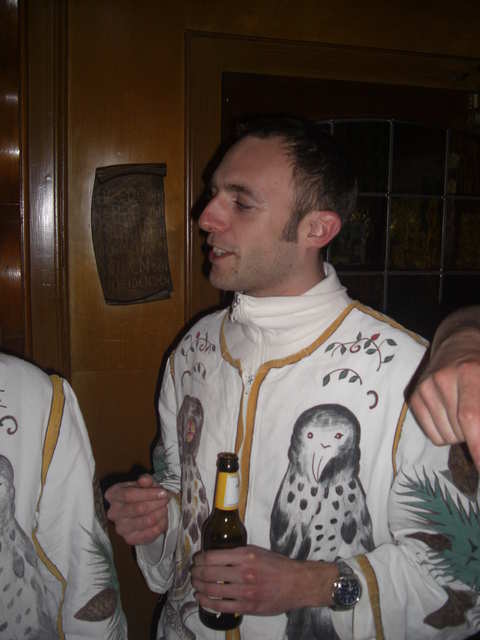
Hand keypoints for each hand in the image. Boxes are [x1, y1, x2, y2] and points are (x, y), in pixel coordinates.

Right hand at [105, 474, 170, 544]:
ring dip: (159, 514)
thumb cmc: (141, 494)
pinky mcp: (129, 539)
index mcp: (113, 495)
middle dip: (156, 504)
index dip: (148, 494)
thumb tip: (145, 480)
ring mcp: (120, 528)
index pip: (129, 495)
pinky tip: (163, 519)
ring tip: (165, 508)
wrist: (141, 511)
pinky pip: (148, 534)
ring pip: (145, 522)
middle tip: (166, 500)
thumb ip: (145, 480)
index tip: (163, 492)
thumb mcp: (144, 483)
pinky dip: (160, 526)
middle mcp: (113, 513)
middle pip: (137, 509)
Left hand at [190, 544, 335, 615]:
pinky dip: (208, 603)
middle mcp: (244, 572)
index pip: (212, 557)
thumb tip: (215, 556)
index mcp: (245, 555)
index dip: (200, 559)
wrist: (296, 583)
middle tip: (193, 573)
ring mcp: (245, 591)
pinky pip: (222, 606)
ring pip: (213, 590)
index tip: (196, 560)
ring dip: (199, 588)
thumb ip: (237, 554)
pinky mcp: (248, 606)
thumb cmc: (277, 565)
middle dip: (196, 573)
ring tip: (195, 586)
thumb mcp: (256, 551)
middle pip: (209, 573)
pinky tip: (202, 599)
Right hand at [409, 328, 479, 469]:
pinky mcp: (414, 396)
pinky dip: (444, 433)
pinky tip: (448, 412)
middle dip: (473, 436)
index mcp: (470, 372)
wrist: (459, 342)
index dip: (478, 447)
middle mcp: (444, 379)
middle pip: (461, 432)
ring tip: (462, 409)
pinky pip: (433, 436)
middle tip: (475, 418)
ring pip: (447, 437)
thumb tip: (479, 441)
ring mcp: (425, 387)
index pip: (471, 418)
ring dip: (459, 434)